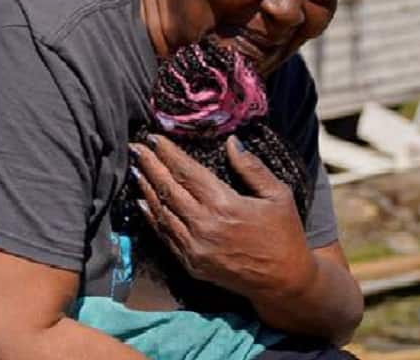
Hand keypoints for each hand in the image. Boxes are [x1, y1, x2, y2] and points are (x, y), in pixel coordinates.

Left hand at [129, 135, 317, 300]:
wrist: (283, 282)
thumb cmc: (284, 235)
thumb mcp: (278, 196)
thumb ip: (252, 168)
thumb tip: (231, 141)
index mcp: (224, 205)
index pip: (187, 172)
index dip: (168, 153)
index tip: (154, 138)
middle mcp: (204, 226)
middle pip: (167, 189)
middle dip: (149, 165)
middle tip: (135, 147)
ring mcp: (194, 247)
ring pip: (161, 212)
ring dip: (145, 188)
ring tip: (136, 169)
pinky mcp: (190, 263)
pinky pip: (164, 235)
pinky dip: (151, 216)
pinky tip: (142, 202)